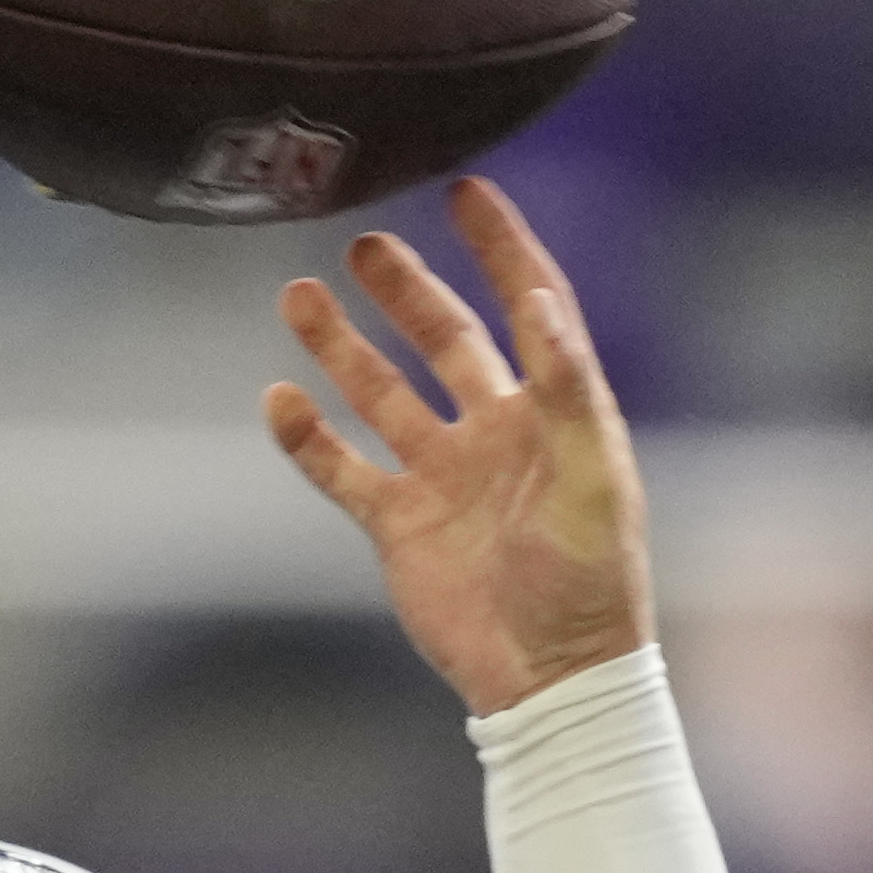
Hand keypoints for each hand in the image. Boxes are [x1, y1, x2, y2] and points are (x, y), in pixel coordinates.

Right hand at [262, 177, 654, 716]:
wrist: (550, 680)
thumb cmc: (591, 581)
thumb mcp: (594, 477)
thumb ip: (567, 387)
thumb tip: (538, 300)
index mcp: (552, 413)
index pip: (528, 308)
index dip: (502, 249)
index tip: (467, 192)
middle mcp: (495, 434)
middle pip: (444, 339)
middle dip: (405, 290)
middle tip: (364, 244)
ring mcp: (442, 478)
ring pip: (381, 392)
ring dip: (341, 346)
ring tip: (298, 295)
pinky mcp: (399, 527)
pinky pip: (343, 469)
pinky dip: (308, 437)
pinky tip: (277, 399)